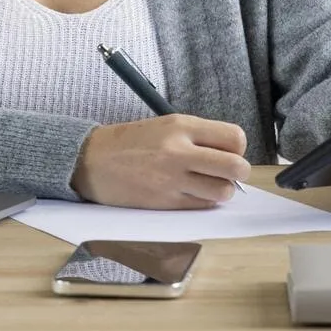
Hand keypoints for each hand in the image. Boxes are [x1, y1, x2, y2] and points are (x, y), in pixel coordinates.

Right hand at [71, 115, 250, 208]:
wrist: (91, 161)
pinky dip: (204, 202)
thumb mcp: (166, 125)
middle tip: (228, 173)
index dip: (237, 148)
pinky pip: (202, 205)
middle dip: (238, 172)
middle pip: (235, 166)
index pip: (234, 137)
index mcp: (181, 126)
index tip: (229, 153)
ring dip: (222, 191)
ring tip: (208, 185)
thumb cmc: (131, 143)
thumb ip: (199, 136)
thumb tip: (231, 155)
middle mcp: (179, 151)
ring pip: (222, 191)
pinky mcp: (165, 202)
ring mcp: (172, 179)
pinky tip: (191, 193)